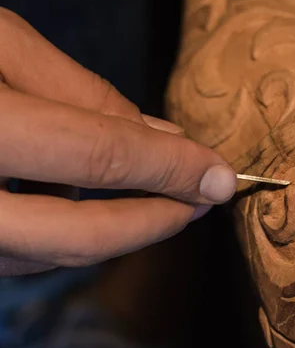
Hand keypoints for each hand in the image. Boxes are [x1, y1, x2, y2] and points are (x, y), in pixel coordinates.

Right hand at [0, 8, 237, 275]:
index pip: (97, 156)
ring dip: (118, 231)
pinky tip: (100, 206)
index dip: (170, 168)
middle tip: (202, 201)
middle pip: (75, 235)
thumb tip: (164, 139)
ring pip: (49, 254)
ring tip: (164, 199)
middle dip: (153, 220)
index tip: (222, 176)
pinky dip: (69, 235)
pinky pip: (17, 253)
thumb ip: (84, 93)